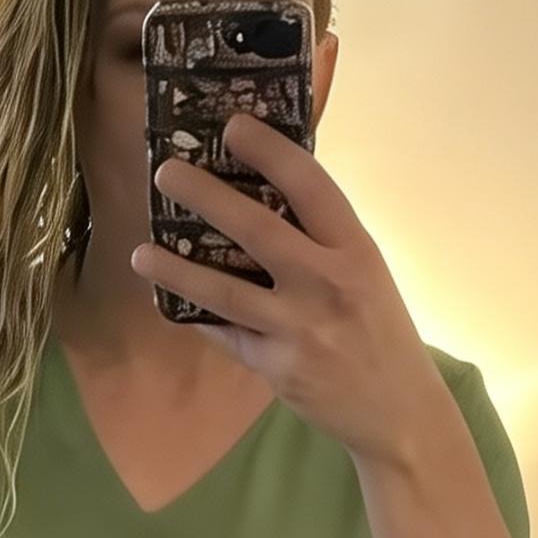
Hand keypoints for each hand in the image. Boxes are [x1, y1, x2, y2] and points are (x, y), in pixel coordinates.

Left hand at [130, 106, 449, 468]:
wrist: (398, 411)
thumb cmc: (379, 331)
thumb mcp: (366, 273)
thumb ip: (323, 239)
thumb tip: (265, 193)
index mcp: (354, 250)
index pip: (310, 185)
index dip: (269, 151)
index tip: (233, 126)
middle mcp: (327, 284)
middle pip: (256, 229)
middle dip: (205, 196)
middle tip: (165, 174)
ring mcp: (299, 329)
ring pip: (224, 290)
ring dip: (175, 270)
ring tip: (139, 253)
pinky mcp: (277, 367)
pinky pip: (225, 334)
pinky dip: (196, 317)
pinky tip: (168, 301)